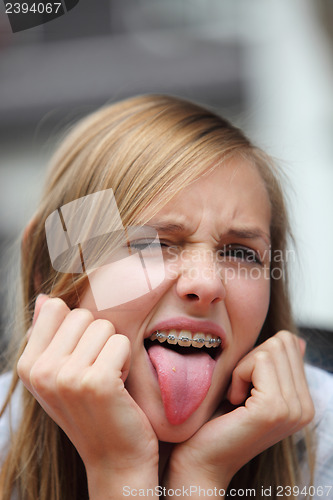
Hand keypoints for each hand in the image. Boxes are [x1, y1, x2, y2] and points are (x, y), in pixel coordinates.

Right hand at [17, 296, 158, 498]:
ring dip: (113, 350)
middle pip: (83, 314)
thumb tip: (45, 297)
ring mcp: (66, 376)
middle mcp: (41, 370)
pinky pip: (121, 342)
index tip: (82, 356)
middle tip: (98, 370)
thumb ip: (50, 335)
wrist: (115, 457)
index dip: (79, 328)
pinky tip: (119, 386)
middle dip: (98, 338)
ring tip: (108, 378)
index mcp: (28, 365)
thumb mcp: (60, 373)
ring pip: (104, 326)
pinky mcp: (96, 382)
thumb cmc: (91, 409)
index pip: (57, 308)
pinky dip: (126, 361)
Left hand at [166, 331, 313, 493]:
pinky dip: (239, 374)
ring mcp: (293, 409)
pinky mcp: (274, 408)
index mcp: (304, 402)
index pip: (290, 343)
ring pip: (271, 349)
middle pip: (283, 342)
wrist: (201, 458)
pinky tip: (233, 400)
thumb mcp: (253, 387)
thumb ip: (276, 367)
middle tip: (239, 389)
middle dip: (252, 358)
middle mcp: (305, 408)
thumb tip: (298, 341)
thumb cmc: (219, 419)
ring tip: (237, 397)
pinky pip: (259, 361)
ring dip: (244, 367)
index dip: (258, 355)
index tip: (245, 384)